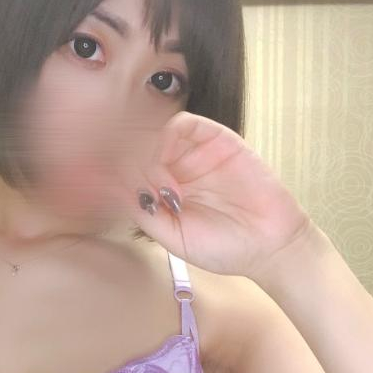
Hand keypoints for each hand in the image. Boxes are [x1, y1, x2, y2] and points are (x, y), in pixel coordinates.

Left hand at [113, 110, 316, 279]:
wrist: (271, 246)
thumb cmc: (223, 248)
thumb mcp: (174, 238)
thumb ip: (145, 214)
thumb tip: (114, 190)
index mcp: (162, 194)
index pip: (128, 173)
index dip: (113, 176)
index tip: (102, 184)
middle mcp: (176, 170)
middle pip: (138, 150)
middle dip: (124, 159)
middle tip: (122, 175)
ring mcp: (195, 154)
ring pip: (156, 134)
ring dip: (143, 148)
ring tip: (147, 174)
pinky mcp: (218, 140)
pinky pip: (185, 125)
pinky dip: (167, 133)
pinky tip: (161, 155)